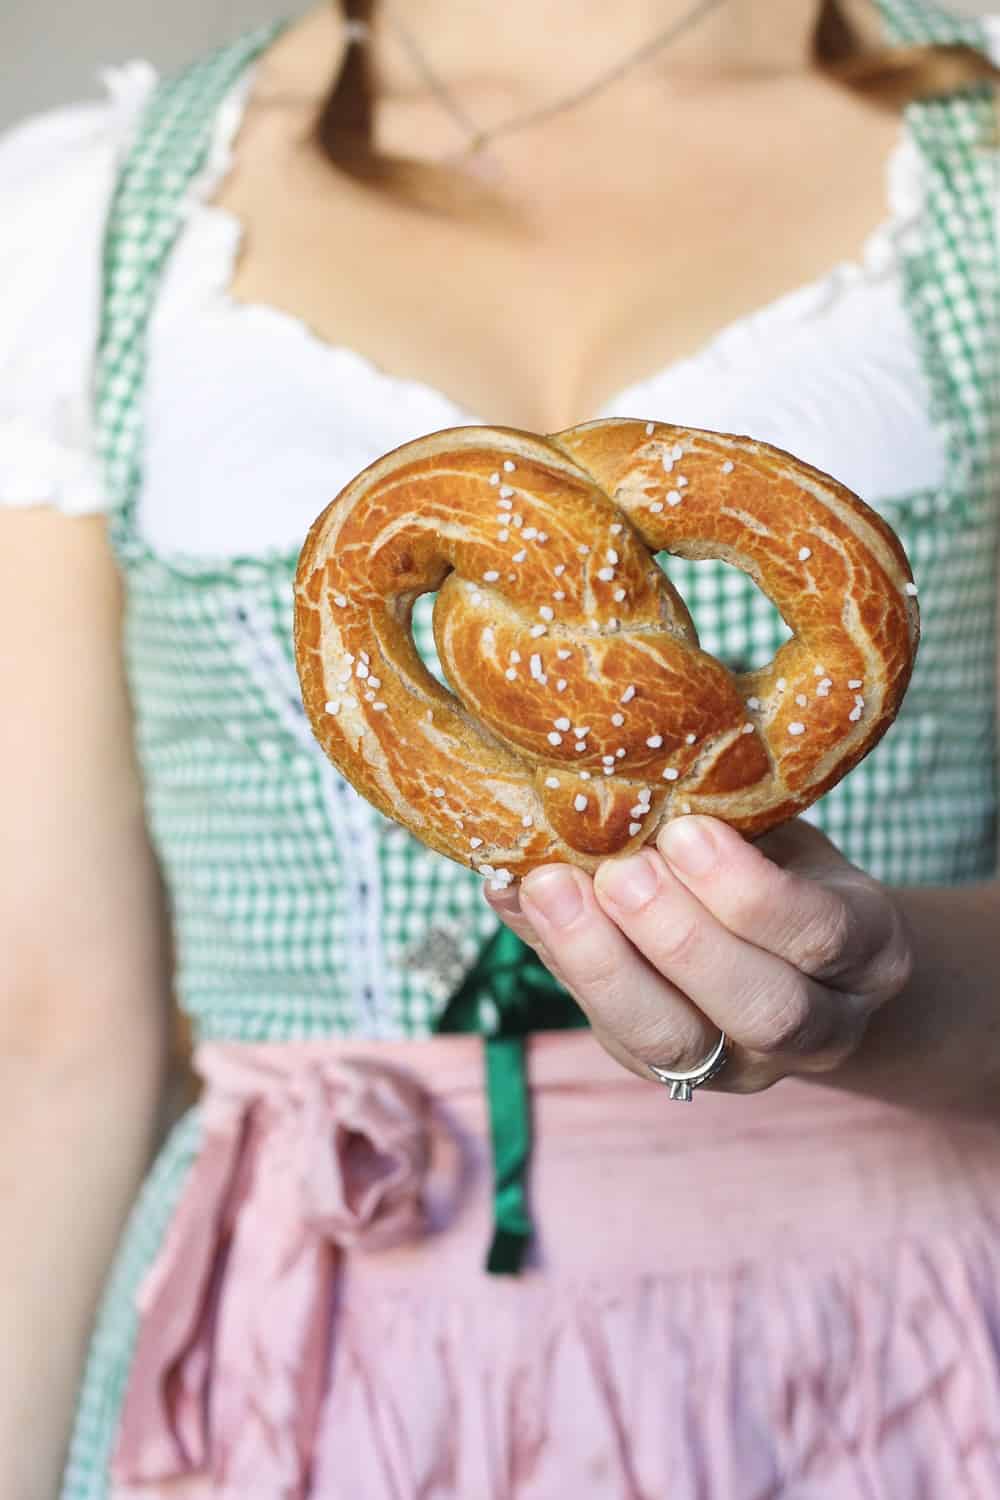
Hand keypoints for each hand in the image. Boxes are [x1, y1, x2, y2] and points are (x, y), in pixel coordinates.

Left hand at [485, 817, 913, 1093]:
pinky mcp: (670, 1074)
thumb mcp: (780, 836)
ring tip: (551, 889)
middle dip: (679, 939)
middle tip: (618, 870)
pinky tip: (520, 901)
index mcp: (866, 954)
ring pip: (677, 1042)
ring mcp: (742, 1065)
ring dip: (605, 964)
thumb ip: (720, 817)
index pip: (820, 936)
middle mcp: (819, 1028)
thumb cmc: (786, 868)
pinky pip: (616, 1035)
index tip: (685, 831)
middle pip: (760, 1009)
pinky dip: (561, 965)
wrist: (802, 959)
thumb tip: (607, 783)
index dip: (749, 893)